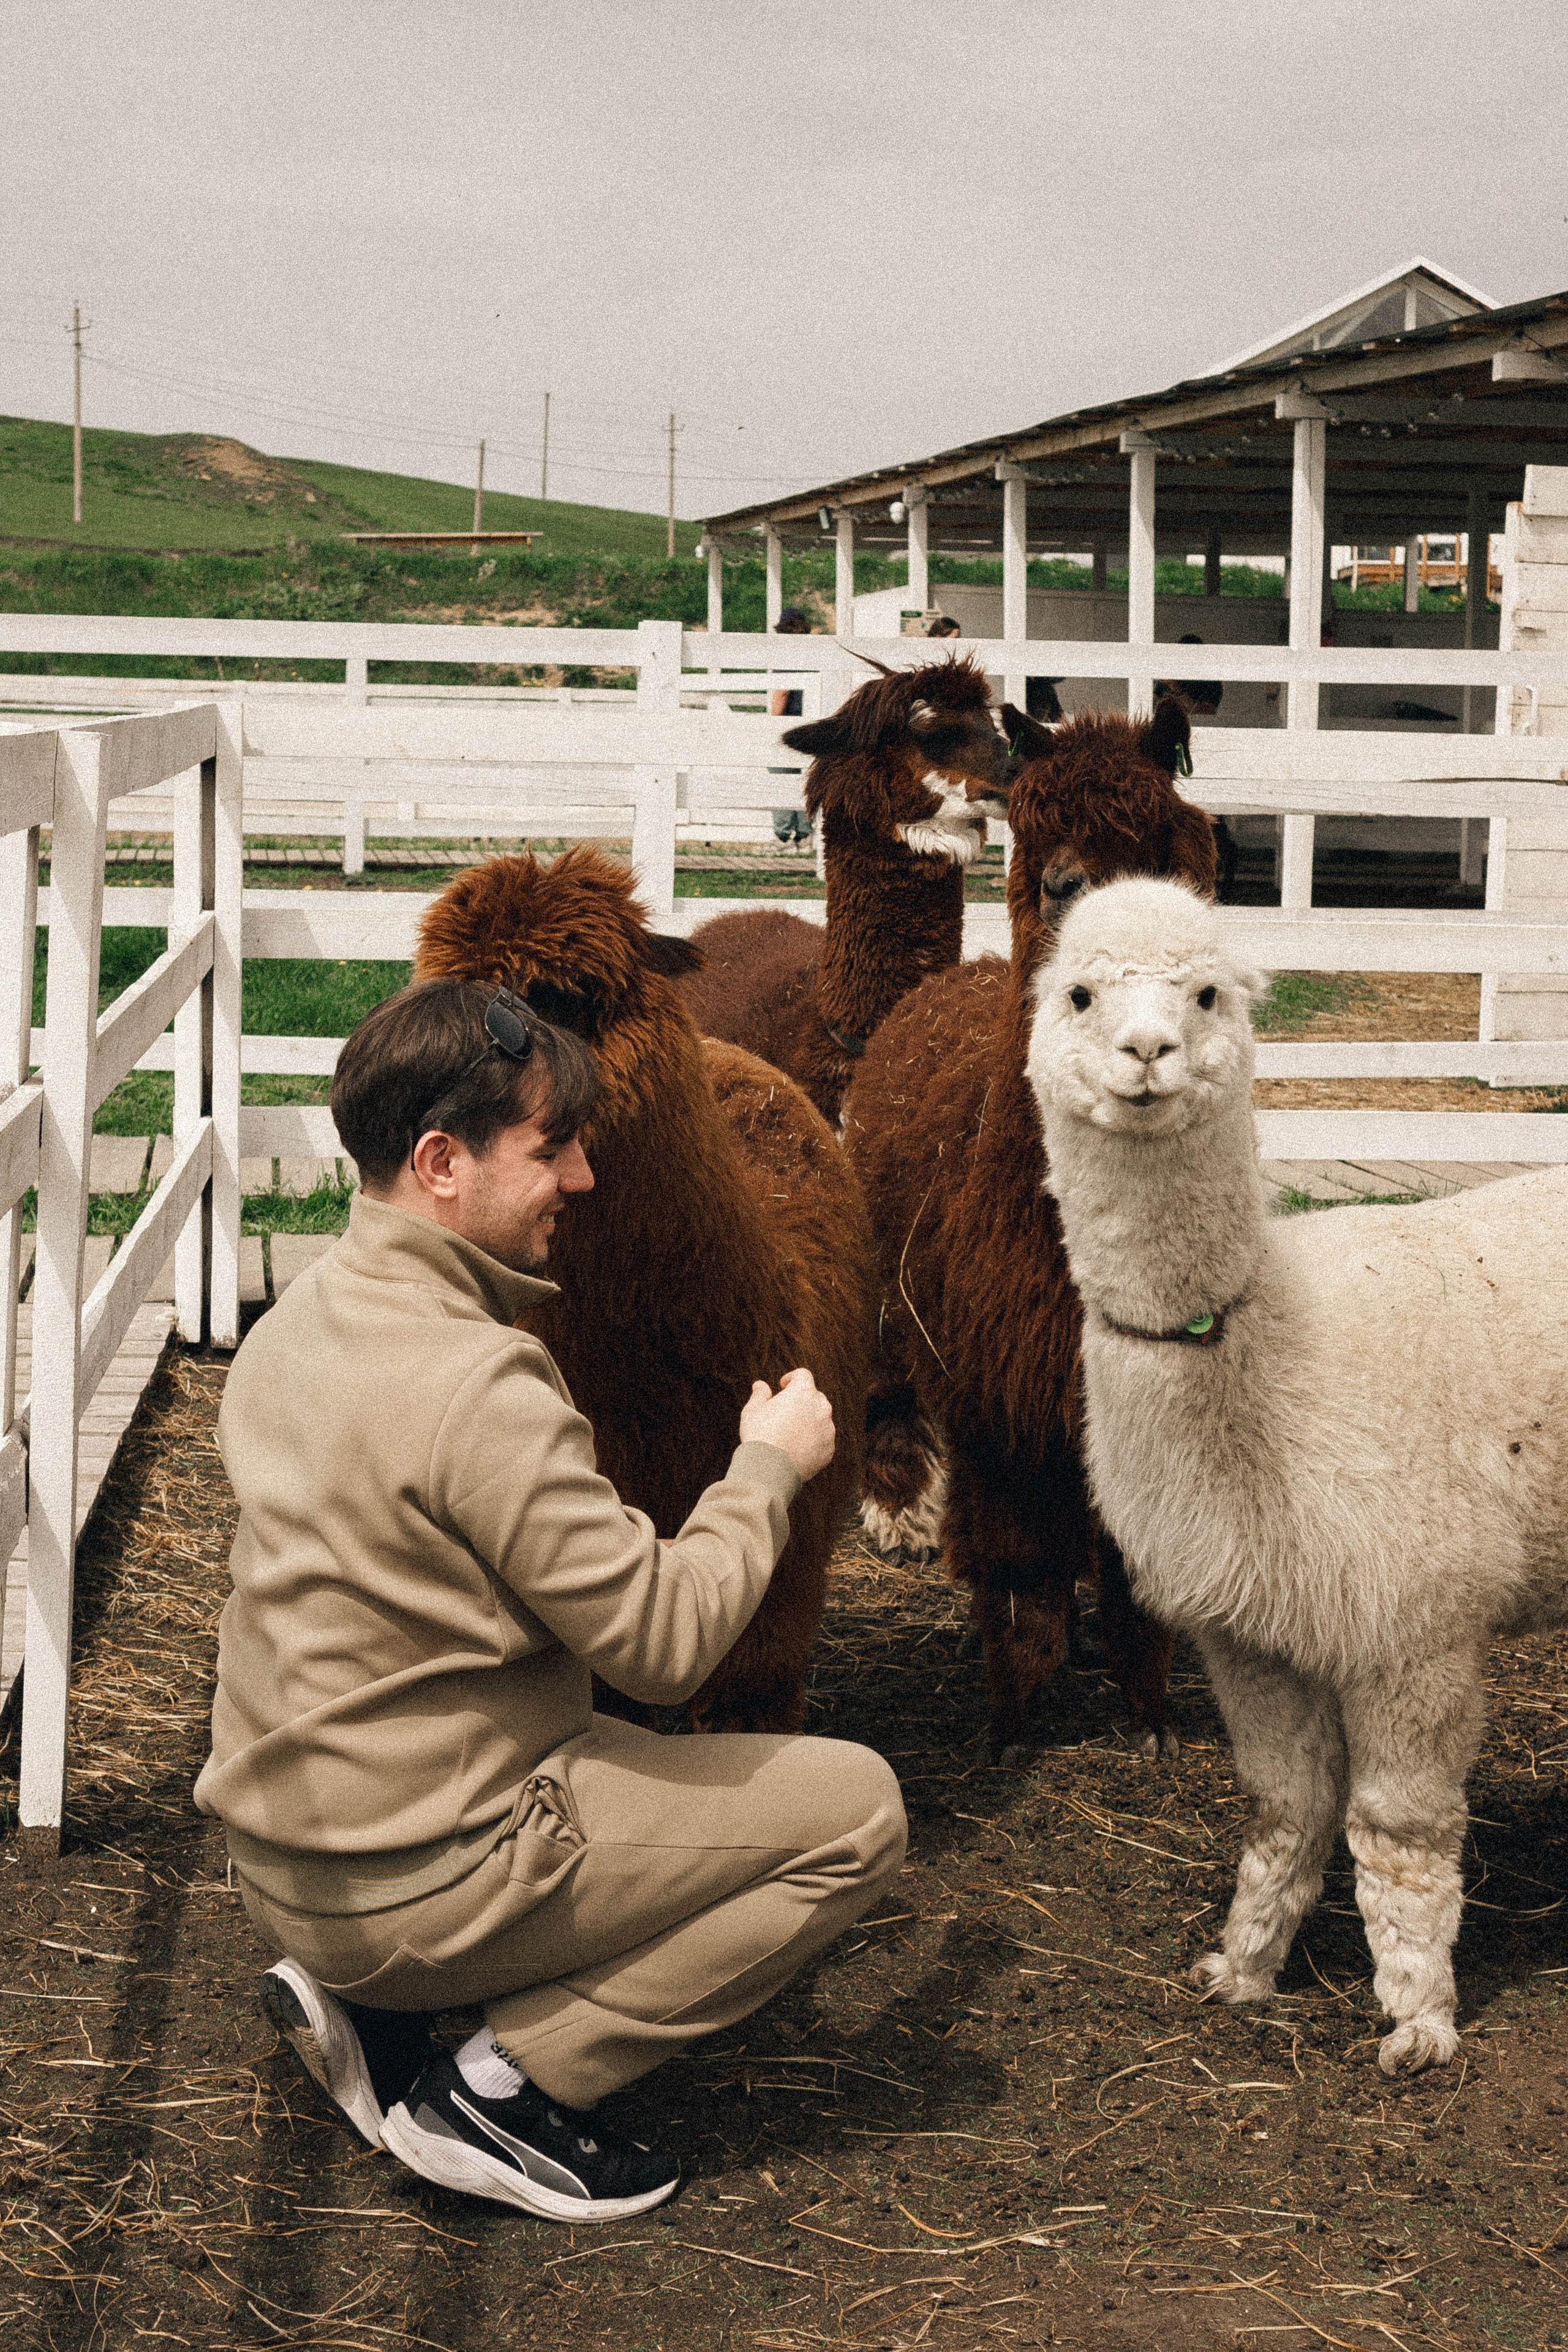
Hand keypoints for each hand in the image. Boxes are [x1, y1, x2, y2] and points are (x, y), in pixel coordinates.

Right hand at [739, 1367, 835, 1481]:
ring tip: (789, 1433)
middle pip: (814, 1396)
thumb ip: (760, 1394)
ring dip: (809, 1421)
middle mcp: (821, 1407)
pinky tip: (796, 1449)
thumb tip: (760, 1385)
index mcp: (803, 1392)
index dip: (792, 1378)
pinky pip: (822, 1440)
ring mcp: (828, 1429)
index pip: (803, 1375)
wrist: (770, 1469)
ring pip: (820, 1419)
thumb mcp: (753, 1411)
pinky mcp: (829, 1449)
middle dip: (801, 1400)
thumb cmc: (759, 1435)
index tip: (783, 1387)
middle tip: (784, 1412)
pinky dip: (813, 1441)